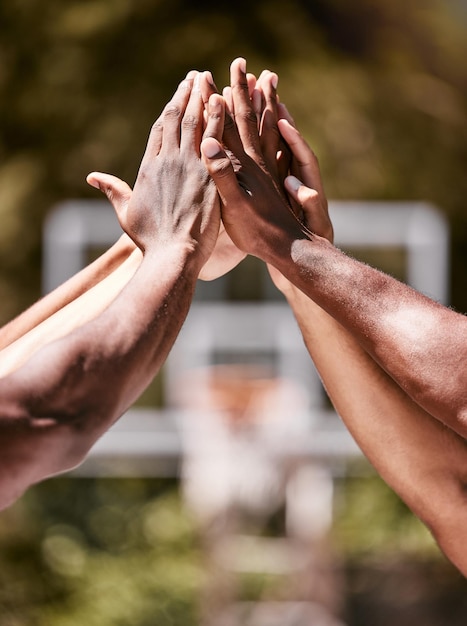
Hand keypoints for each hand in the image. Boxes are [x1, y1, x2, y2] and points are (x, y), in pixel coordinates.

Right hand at [90, 72, 219, 271]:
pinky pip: (214, 138)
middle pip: (176, 119)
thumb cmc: (151, 240)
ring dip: (200, 97)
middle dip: (184, 95)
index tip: (176, 96)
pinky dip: (218, 117)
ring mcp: (188, 166)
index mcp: (148, 168)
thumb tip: (92, 177)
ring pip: (194, 122)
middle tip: (193, 77)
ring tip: (207, 79)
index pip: (159, 130)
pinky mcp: (208, 174)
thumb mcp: (126, 214)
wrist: (173, 255)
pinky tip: (223, 100)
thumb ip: (113, 190)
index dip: (168, 110)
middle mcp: (167, 161)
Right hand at [201, 58, 309, 267]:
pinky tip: (275, 118)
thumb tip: (209, 143)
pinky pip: (273, 145)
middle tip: (240, 63)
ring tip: (264, 80)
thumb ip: (221, 175)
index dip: (217, 100)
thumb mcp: (233, 207)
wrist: (286, 247)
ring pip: (264, 127)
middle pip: (249, 118)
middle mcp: (256, 161)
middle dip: (242, 90)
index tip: (208, 76)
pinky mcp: (273, 178)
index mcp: (242, 165)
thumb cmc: (257, 232)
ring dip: (262, 102)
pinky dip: (271, 127)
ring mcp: (266, 168)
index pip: (227, 125)